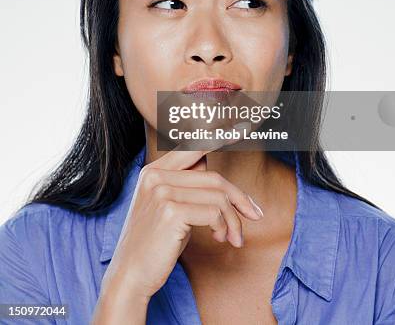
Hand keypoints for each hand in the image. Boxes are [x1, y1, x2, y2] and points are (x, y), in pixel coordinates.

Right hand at [101, 130, 263, 300]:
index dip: (220, 137)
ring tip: (233, 237)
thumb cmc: (156, 243)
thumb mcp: (169, 207)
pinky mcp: (171, 211)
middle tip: (254, 214)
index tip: (243, 127)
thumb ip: (186, 184)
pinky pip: (214, 212)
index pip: (193, 147)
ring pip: (218, 196)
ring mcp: (162, 192)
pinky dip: (224, 227)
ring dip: (234, 220)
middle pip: (214, 178)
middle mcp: (156, 176)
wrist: (130, 276)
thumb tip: (211, 165)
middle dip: (239, 198)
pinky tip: (219, 238)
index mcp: (154, 171)